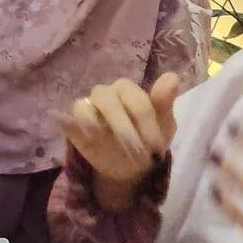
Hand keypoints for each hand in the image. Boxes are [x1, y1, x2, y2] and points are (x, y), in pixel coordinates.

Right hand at [63, 73, 182, 204]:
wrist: (130, 165)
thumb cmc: (147, 138)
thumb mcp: (164, 124)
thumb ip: (164, 100)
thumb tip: (173, 77)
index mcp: (129, 90)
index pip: (136, 99)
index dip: (147, 124)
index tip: (157, 150)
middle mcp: (106, 94)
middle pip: (108, 101)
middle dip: (124, 129)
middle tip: (137, 154)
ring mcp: (88, 107)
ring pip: (84, 105)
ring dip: (96, 127)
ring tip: (110, 145)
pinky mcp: (73, 123)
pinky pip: (68, 117)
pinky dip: (73, 123)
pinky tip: (89, 136)